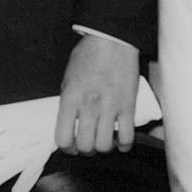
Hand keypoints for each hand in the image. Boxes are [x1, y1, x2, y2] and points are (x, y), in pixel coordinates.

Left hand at [55, 34, 140, 155]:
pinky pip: (127, 136)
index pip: (63, 138)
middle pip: (85, 146)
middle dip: (85, 150)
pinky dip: (123, 145)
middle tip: (88, 144)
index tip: (70, 147)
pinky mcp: (128, 105)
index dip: (66, 148)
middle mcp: (89, 105)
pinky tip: (120, 142)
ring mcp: (110, 107)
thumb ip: (68, 102)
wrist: (112, 40)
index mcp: (71, 98)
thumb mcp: (68, 79)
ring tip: (103, 141)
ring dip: (103, 148)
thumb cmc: (88, 56)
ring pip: (105, 145)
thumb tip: (70, 124)